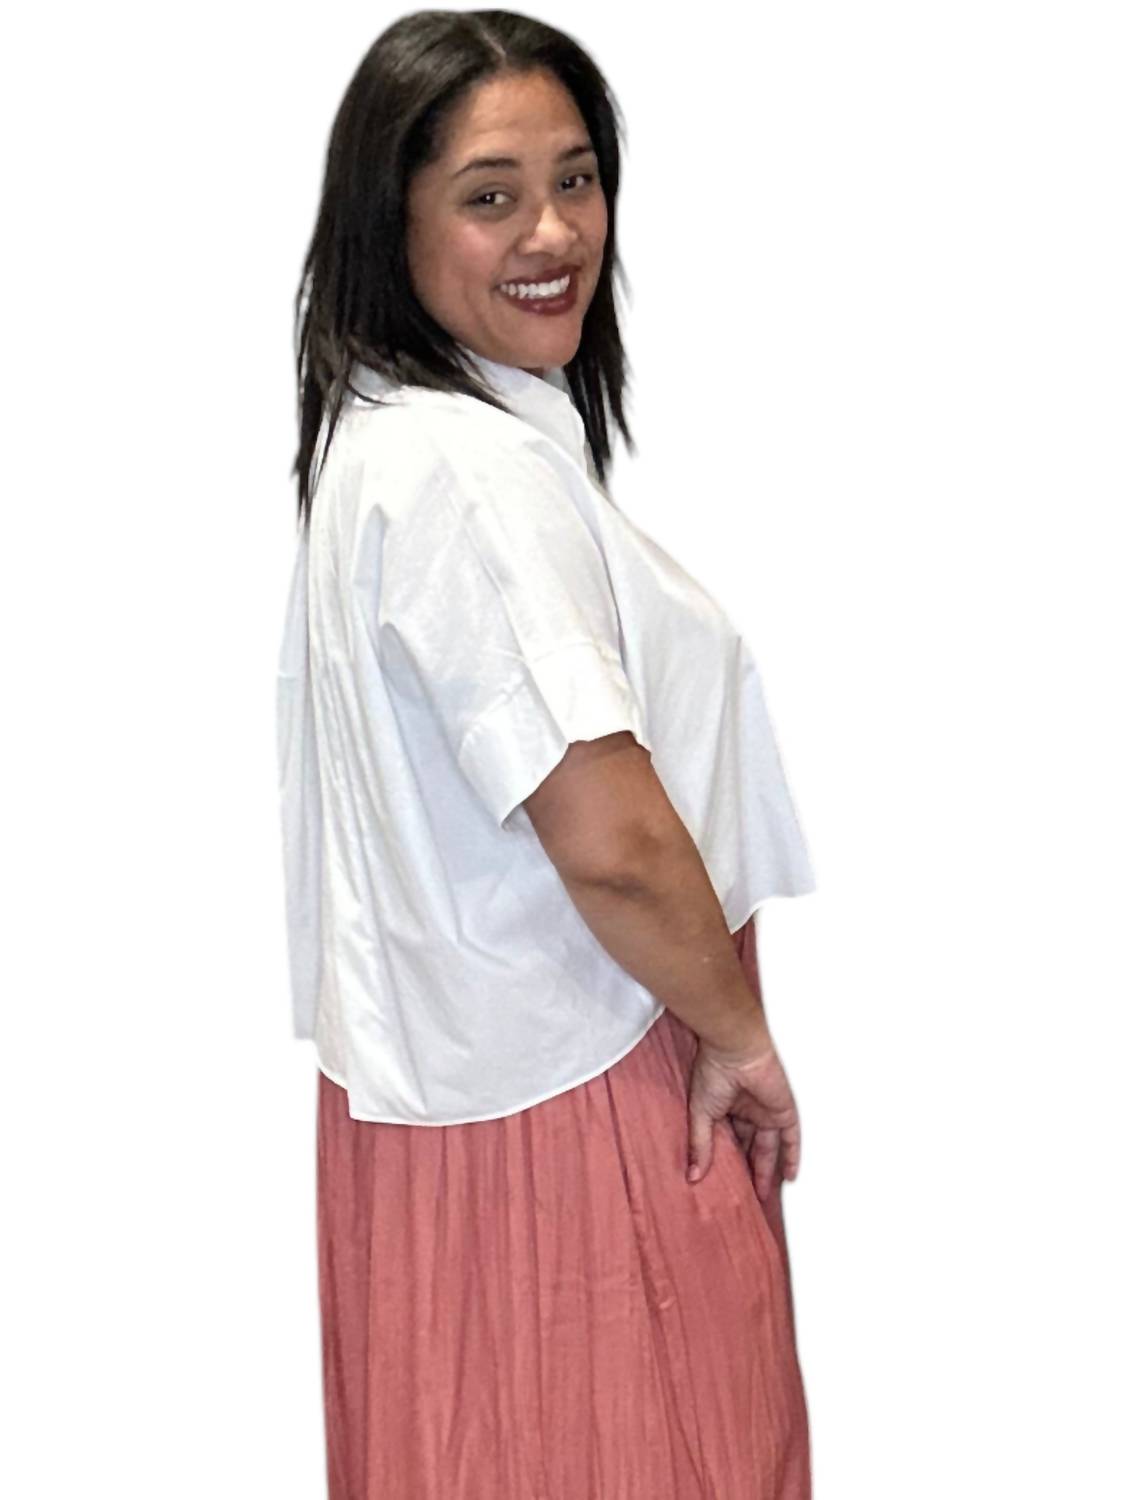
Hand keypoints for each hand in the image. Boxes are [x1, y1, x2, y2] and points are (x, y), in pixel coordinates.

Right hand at [686, 1037, 800, 1201]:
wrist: (735, 1049)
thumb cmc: (714, 1072)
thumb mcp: (701, 1114)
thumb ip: (701, 1145)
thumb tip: (693, 1176)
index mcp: (725, 1108)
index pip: (729, 1141)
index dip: (727, 1162)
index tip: (723, 1184)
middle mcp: (747, 1111)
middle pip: (750, 1147)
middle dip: (748, 1171)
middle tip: (744, 1196)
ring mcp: (766, 1111)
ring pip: (769, 1147)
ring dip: (768, 1171)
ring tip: (763, 1196)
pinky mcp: (783, 1111)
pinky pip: (791, 1138)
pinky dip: (791, 1157)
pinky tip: (790, 1177)